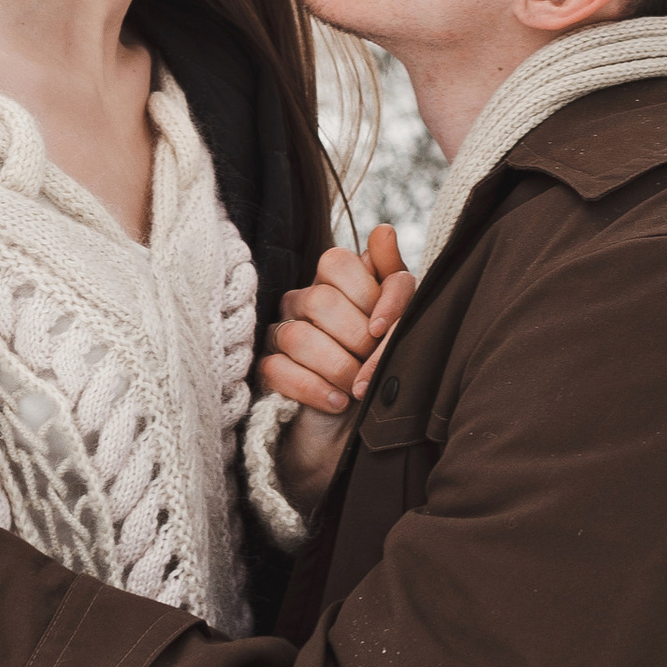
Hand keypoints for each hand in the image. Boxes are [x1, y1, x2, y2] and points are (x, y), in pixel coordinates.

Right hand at [257, 226, 413, 514]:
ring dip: (337, 368)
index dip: (368, 294)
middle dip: (355, 339)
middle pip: (320, 302)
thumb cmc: (379, 372)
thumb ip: (393, 281)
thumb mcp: (398, 327)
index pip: (339, 262)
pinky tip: (337, 402)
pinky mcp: (268, 371)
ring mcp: (281, 335)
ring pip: (298, 338)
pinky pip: (279, 371)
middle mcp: (304, 301)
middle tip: (373, 364)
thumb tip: (384, 231)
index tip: (385, 330)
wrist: (355, 435)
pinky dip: (314, 390)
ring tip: (359, 390)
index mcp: (334, 283)